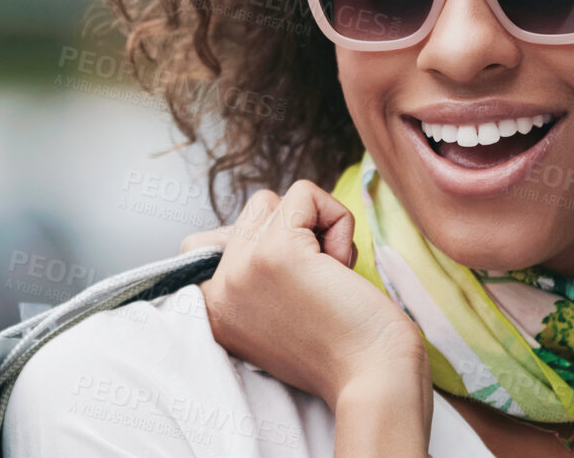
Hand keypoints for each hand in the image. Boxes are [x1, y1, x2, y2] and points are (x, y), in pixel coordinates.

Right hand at [196, 182, 428, 415]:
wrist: (373, 379)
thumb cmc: (341, 349)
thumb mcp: (274, 313)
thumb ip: (250, 271)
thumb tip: (254, 214)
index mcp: (212, 309)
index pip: (201, 242)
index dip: (256, 248)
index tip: (292, 289)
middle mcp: (217, 289)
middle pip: (250, 215)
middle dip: (295, 236)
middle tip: (318, 286)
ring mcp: (240, 269)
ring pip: (273, 200)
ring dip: (315, 227)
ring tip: (329, 277)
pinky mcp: (275, 252)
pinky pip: (305, 193)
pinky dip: (337, 220)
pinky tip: (341, 268)